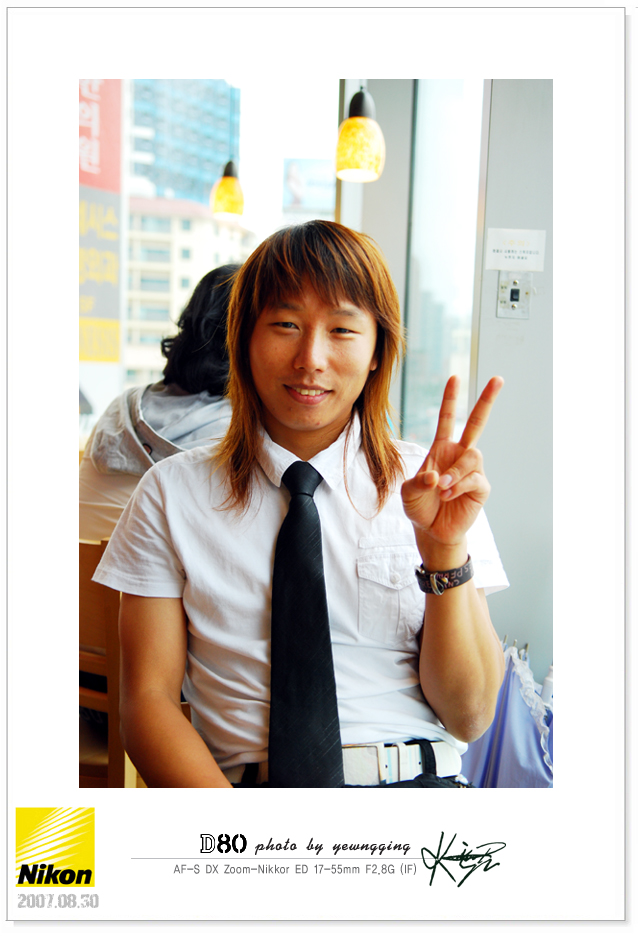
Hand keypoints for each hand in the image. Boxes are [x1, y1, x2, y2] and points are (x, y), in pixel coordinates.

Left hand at [401, 376, 502, 553]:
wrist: (431, 531)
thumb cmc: (420, 507)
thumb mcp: (409, 493)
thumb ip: (419, 482)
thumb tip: (438, 477)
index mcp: (441, 449)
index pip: (448, 419)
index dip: (451, 399)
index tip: (454, 377)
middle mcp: (460, 455)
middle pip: (477, 423)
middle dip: (487, 401)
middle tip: (498, 379)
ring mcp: (472, 471)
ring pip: (472, 456)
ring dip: (455, 472)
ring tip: (442, 488)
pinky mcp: (481, 488)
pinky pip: (475, 479)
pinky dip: (459, 486)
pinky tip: (448, 496)